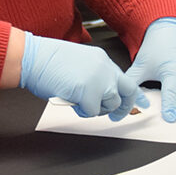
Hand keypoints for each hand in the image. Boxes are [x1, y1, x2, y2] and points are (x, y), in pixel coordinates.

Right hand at [19, 32, 146, 119]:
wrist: (33, 58)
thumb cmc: (48, 61)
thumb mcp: (79, 64)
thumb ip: (94, 76)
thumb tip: (99, 94)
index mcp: (101, 60)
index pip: (126, 79)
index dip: (135, 94)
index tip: (143, 103)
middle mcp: (104, 68)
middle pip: (126, 92)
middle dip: (123, 107)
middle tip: (116, 116)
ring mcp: (98, 80)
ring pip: (110, 104)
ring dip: (96, 108)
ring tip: (80, 101)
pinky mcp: (88, 92)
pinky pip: (92, 111)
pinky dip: (82, 111)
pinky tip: (72, 101)